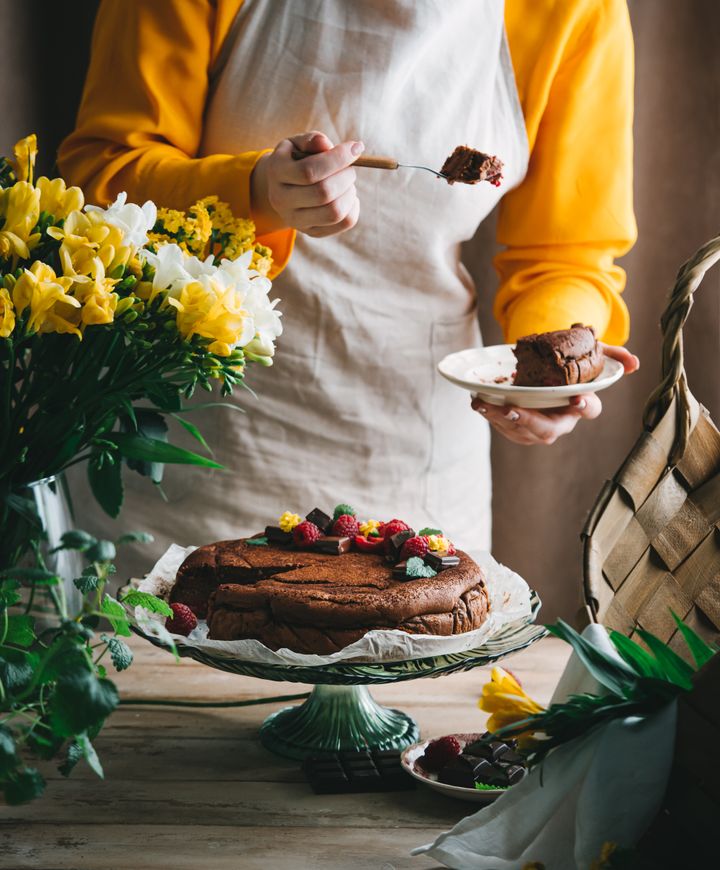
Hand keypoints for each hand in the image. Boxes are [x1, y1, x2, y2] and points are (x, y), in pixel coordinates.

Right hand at [250, 131, 361, 237]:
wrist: (283, 188)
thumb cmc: (295, 160)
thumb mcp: (298, 143)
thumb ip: (311, 140)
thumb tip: (325, 144)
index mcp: (277, 172)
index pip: (309, 171)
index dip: (338, 159)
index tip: (356, 148)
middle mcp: (282, 200)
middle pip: (323, 193)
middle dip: (346, 176)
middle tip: (350, 168)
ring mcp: (296, 221)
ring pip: (335, 212)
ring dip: (350, 192)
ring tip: (347, 182)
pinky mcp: (313, 232)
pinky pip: (345, 222)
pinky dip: (354, 206)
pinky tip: (347, 195)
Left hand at [471, 342, 639, 445]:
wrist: (545, 371)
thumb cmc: (570, 364)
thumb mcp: (589, 354)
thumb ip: (610, 355)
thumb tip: (633, 363)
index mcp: (581, 405)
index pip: (589, 411)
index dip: (584, 406)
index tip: (577, 397)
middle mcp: (560, 421)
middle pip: (547, 430)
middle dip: (529, 422)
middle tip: (513, 411)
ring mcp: (538, 428)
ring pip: (520, 431)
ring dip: (500, 419)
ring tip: (483, 404)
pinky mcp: (518, 428)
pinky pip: (504, 428)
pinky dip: (490, 416)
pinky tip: (478, 402)